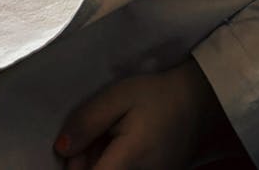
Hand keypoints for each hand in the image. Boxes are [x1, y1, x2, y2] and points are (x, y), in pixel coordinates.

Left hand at [54, 59, 232, 168]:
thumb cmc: (156, 96)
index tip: (74, 148)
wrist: (197, 102)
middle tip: (95, 132)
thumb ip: (88, 121)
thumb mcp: (118, 97)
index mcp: (128, 161)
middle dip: (84, 161)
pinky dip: (114, 163)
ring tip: (109, 135)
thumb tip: (61, 148)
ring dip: (99, 161)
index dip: (74, 166)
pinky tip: (119, 145)